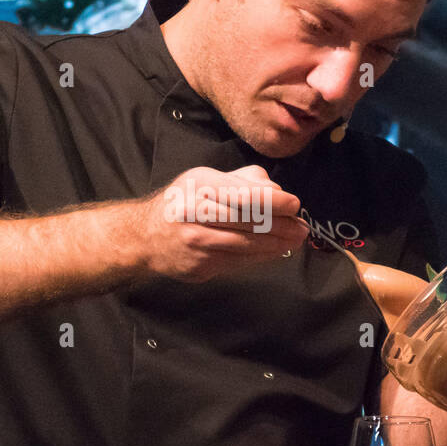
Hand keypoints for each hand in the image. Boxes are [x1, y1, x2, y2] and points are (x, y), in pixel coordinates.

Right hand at [136, 164, 307, 281]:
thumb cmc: (182, 203)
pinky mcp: (200, 266)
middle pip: (250, 222)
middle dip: (282, 226)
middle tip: (301, 228)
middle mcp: (195, 214)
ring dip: (277, 244)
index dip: (275, 202)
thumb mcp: (206, 179)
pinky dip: (260, 257)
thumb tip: (277, 193)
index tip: (294, 206)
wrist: (145, 237)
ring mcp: (197, 244)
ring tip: (294, 240)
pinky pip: (239, 262)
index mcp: (199, 187)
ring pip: (247, 245)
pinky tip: (273, 251)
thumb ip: (243, 181)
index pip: (245, 195)